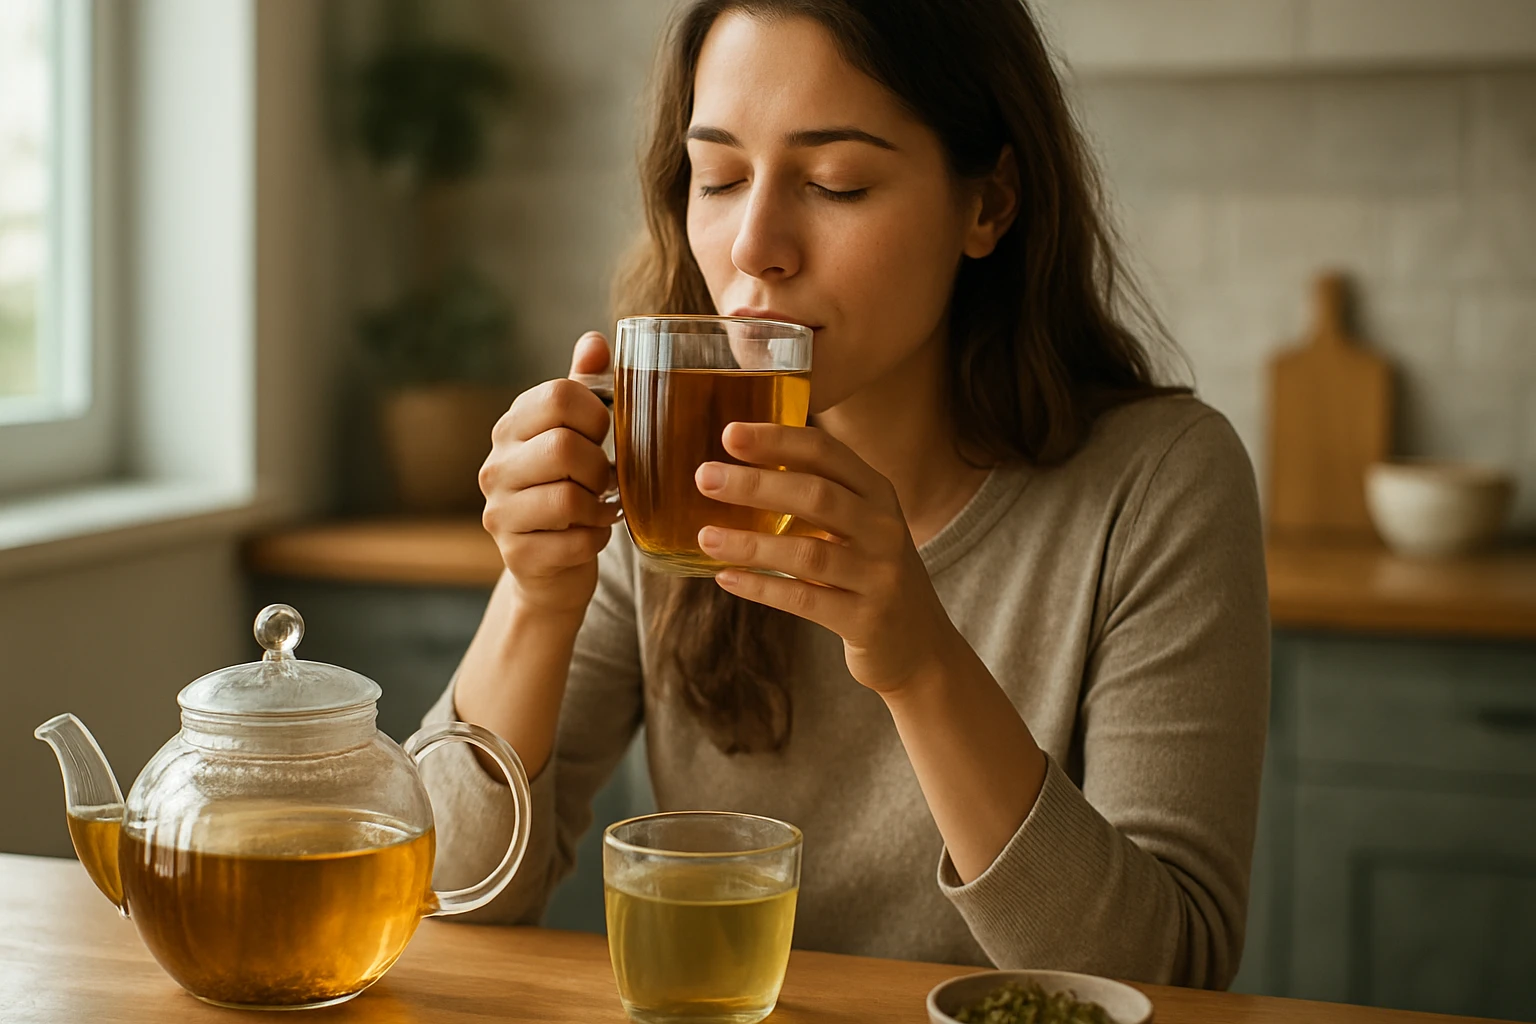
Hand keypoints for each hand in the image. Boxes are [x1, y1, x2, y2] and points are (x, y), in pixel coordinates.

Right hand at [480, 332, 620, 615]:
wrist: (552, 570)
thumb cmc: (570, 491)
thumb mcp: (576, 436)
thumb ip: (585, 388)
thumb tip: (595, 340)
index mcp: (511, 428)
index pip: (560, 396)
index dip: (597, 415)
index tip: (602, 437)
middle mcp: (495, 466)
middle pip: (564, 447)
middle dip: (600, 467)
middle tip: (604, 481)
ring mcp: (499, 512)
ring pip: (568, 497)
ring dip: (600, 506)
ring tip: (599, 508)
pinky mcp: (515, 554)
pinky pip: (574, 541)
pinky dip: (596, 539)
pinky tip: (591, 535)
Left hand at [694, 422, 964, 695]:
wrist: (920, 647)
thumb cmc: (871, 575)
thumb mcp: (859, 526)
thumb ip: (818, 496)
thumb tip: (738, 468)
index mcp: (878, 494)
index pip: (826, 453)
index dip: (777, 440)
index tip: (729, 433)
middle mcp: (884, 529)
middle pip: (817, 495)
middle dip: (756, 483)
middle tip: (705, 478)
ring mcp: (880, 576)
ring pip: (807, 553)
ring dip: (750, 543)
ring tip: (705, 537)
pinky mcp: (866, 620)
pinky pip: (804, 600)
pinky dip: (762, 588)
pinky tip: (727, 578)